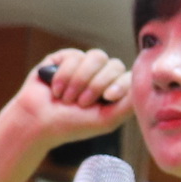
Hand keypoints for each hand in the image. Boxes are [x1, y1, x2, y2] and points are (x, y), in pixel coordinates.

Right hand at [2, 49, 134, 151]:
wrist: (38, 122)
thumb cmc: (72, 125)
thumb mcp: (107, 120)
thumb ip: (128, 104)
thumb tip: (142, 83)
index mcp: (114, 89)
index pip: (127, 76)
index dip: (119, 83)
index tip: (109, 97)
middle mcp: (101, 75)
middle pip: (113, 64)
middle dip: (96, 84)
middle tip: (82, 103)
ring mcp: (84, 65)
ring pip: (95, 56)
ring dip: (81, 79)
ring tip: (67, 98)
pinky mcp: (65, 58)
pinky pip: (75, 55)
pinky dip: (65, 75)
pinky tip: (56, 90)